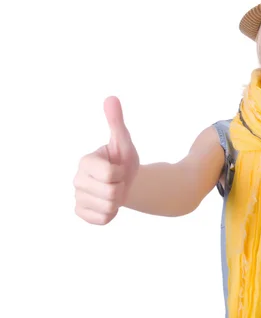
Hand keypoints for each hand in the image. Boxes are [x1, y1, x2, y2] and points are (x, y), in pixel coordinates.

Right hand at [73, 96, 139, 224]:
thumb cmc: (123, 159)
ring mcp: (77, 197)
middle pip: (110, 193)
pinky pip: (103, 219)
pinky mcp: (81, 213)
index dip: (121, 174)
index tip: (118, 168)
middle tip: (118, 181)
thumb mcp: (124, 141)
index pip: (110, 175)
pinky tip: (108, 203)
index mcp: (85, 161)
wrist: (126, 181)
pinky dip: (112, 214)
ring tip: (114, 190)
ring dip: (118, 201)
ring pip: (108, 207)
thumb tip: (111, 98)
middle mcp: (76, 180)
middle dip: (121, 188)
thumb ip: (116, 122)